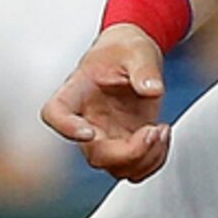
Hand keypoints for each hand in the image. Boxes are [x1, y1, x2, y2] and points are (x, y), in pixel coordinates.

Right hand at [42, 24, 171, 179]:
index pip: (55, 113)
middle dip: (128, 152)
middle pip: (95, 153)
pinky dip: (155, 160)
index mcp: (76, 92)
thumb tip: (152, 88)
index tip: (88, 131)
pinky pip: (136, 167)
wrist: (133, 56)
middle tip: (152, 131)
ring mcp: (107, 135)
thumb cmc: (124, 49)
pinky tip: (162, 135)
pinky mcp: (127, 142)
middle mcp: (86, 120)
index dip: (66, 128)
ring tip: (161, 131)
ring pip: (116, 168)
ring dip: (145, 159)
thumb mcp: (136, 51)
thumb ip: (143, 69)